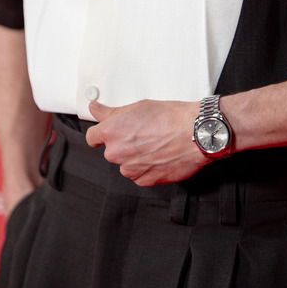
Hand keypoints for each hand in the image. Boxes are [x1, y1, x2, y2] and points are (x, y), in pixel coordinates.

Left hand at [85, 98, 204, 185]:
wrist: (194, 133)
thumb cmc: (170, 117)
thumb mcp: (138, 106)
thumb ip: (110, 112)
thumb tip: (94, 109)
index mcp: (111, 132)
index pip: (92, 137)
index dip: (99, 135)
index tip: (103, 135)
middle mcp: (117, 152)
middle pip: (112, 151)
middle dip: (124, 144)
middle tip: (143, 134)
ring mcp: (130, 169)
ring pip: (127, 164)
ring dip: (136, 157)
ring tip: (155, 144)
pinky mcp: (145, 181)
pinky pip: (140, 175)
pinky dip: (148, 168)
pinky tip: (160, 155)